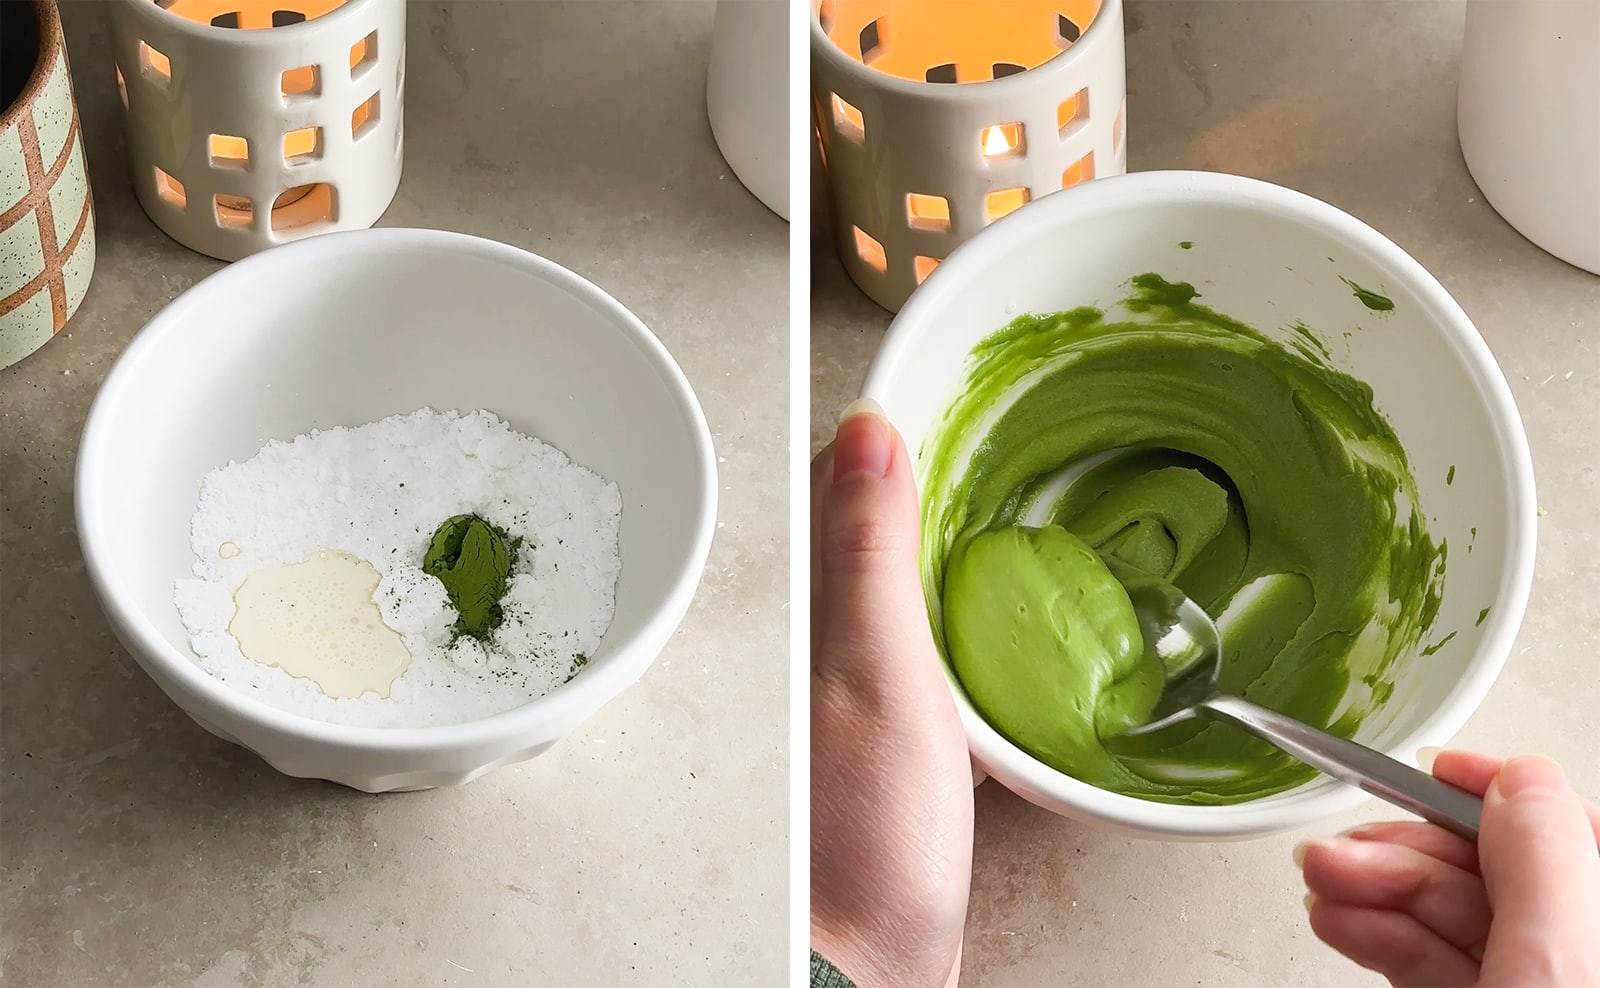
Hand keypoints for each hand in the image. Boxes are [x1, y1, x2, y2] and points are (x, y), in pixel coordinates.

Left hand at [810, 399, 974, 987]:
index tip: (943, 365)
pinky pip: (940, 650)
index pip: (847, 484)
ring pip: (913, 589)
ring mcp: (871, 692)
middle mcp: (832, 644)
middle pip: (881, 529)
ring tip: (1013, 487)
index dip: (890, 424)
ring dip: (956, 538)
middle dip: (931, 468)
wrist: (867, 961)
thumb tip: (867, 427)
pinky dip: (974, 616)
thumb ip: (871, 554)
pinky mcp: (905, 740)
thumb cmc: (865, 837)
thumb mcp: (880, 674)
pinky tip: (1013, 616)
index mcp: (818, 613)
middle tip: (996, 406)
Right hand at [1299, 750, 1599, 986]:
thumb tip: (1521, 777)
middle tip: (1338, 848)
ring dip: (1372, 888)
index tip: (1432, 768)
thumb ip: (1543, 862)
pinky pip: (1427, 956)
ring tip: (1319, 879)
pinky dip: (1375, 934)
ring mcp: (1525, 982)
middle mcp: (1578, 950)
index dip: (1493, 789)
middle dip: (1403, 850)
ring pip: (1448, 912)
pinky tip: (1336, 917)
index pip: (1567, 825)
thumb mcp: (1555, 965)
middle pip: (1490, 870)